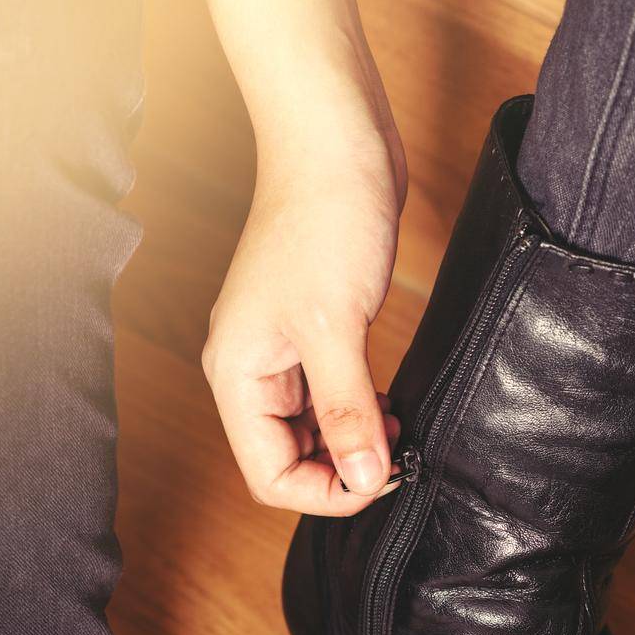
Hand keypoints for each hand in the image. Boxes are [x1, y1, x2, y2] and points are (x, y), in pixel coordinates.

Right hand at [203, 62, 407, 512]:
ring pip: (311, 434)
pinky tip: (392, 409)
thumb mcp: (336, 329)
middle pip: (288, 461)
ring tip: (398, 434)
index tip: (381, 479)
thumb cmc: (323, 219)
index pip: (269, 476)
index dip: (325, 493)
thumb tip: (366, 480)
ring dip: (354, 445)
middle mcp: (250, 372)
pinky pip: (331, 400)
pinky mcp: (314, 334)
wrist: (337, 141)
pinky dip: (361, 415)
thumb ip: (348, 412)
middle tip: (397, 460)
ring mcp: (281, 353)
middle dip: (343, 471)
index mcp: (236, 376)